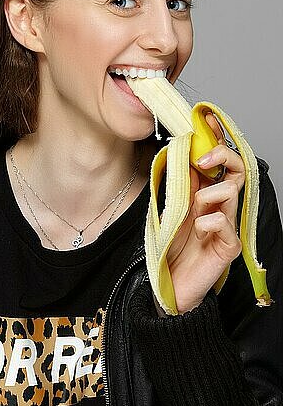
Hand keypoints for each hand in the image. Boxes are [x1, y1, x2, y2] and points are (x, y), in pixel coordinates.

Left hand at [165, 113, 245, 313]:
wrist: (167, 286)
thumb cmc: (170, 249)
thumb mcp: (171, 209)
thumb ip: (182, 184)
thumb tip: (184, 153)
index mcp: (206, 195)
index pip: (219, 162)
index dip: (216, 140)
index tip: (208, 120)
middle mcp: (220, 207)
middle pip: (237, 170)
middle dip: (223, 156)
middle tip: (203, 158)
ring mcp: (226, 226)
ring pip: (231, 192)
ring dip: (208, 195)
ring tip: (193, 212)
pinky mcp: (228, 247)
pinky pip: (225, 224)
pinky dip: (208, 221)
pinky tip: (198, 231)